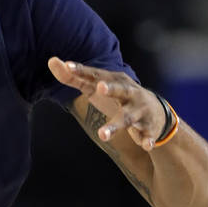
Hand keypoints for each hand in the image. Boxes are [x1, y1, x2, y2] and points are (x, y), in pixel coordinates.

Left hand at [48, 56, 168, 150]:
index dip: (82, 70)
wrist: (156, 112)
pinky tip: (145, 145)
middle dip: (111, 88)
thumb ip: (74, 77)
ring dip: (116, 125)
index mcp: (115, 80)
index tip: (67, 66)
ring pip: (128, 118)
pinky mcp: (149, 128)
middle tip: (100, 88)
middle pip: (120, 90)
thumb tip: (51, 61)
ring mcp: (140, 110)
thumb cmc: (118, 95)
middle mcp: (129, 92)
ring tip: (102, 135)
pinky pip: (148, 136)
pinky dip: (147, 140)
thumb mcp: (97, 85)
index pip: (96, 74)